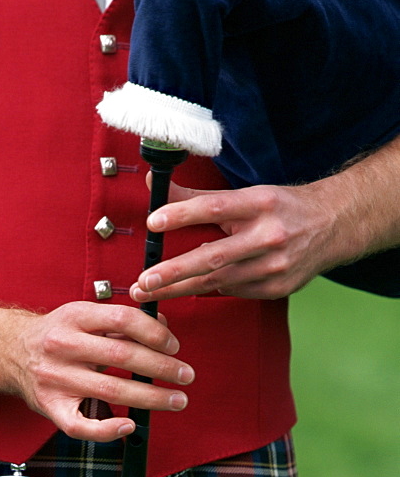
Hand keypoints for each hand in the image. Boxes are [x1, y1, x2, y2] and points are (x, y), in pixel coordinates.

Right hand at [10, 301, 194, 441]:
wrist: (11, 351)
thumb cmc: (55, 334)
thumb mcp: (84, 316)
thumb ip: (120, 322)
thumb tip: (162, 329)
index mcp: (74, 317)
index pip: (123, 319)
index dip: (155, 333)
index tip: (173, 346)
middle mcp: (63, 346)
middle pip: (123, 356)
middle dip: (162, 368)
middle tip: (186, 375)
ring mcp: (56, 379)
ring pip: (111, 391)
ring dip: (151, 398)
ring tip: (175, 400)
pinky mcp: (51, 407)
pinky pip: (82, 426)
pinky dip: (108, 430)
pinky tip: (129, 426)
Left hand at [130, 172, 387, 301]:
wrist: (333, 227)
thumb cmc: (281, 208)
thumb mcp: (247, 194)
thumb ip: (199, 196)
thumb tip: (155, 184)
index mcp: (261, 204)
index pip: (216, 207)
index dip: (183, 213)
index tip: (153, 221)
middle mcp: (269, 236)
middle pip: (214, 256)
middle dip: (174, 272)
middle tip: (143, 281)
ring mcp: (275, 266)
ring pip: (219, 281)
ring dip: (180, 288)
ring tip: (149, 293)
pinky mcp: (277, 288)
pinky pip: (233, 291)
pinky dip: (209, 290)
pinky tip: (188, 290)